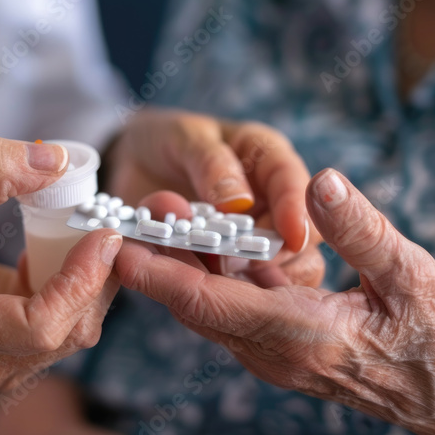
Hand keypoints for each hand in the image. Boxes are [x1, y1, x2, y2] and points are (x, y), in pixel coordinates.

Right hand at [0, 138, 121, 391]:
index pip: (40, 325)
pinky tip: (61, 258)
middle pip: (68, 331)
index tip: (102, 236)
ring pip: (72, 332)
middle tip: (104, 225)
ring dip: (90, 284)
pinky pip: (61, 328)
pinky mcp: (12, 358)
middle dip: (97, 277)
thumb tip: (56, 161)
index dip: (80, 281)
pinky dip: (74, 291)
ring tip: (85, 236)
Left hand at [109, 109, 322, 284]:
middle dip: (268, 256)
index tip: (292, 235)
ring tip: (201, 274)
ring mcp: (254, 243)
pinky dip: (218, 297)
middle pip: (297, 241)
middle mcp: (272, 207)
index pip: (293, 184)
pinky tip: (189, 292)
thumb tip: (239, 202)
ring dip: (242, 280)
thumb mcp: (185, 138)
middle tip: (227, 261)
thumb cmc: (169, 140)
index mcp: (270, 162)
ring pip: (275, 275)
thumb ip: (210, 163)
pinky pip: (240, 294)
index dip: (297, 211)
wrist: (138, 164)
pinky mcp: (233, 269)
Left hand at [116, 169, 434, 434]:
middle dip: (162, 258)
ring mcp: (275, 357)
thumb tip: (319, 182)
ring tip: (166, 215)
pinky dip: (214, 282)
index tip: (119, 246)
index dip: (158, 274)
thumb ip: (361, 229)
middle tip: (142, 208)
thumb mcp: (413, 276)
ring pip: (211, 310)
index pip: (207, 301)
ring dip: (185, 267)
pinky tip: (212, 246)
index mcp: (299, 332)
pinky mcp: (283, 352)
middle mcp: (274, 352)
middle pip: (196, 304)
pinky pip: (232, 315)